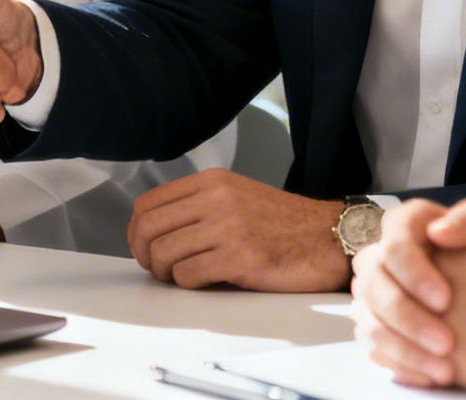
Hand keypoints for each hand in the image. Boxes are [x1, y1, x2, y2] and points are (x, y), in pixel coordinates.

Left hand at [126, 168, 348, 290]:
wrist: (328, 237)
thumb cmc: (283, 223)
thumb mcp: (238, 196)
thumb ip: (200, 204)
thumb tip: (157, 230)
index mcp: (212, 181)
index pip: (149, 203)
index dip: (136, 231)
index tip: (143, 248)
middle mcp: (216, 199)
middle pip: (150, 228)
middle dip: (145, 255)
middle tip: (157, 269)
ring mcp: (228, 228)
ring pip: (165, 253)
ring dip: (165, 273)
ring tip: (180, 277)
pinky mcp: (240, 258)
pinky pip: (188, 274)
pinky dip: (187, 284)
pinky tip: (203, 282)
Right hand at [351, 198, 465, 389]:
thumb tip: (438, 231)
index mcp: (416, 224)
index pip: (394, 239)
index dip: (412, 270)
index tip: (445, 300)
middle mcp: (392, 256)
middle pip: (372, 279)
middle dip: (405, 315)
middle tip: (446, 343)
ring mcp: (383, 291)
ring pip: (368, 316)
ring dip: (402, 345)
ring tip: (444, 368)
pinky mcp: (386, 324)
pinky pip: (374, 345)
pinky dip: (400, 362)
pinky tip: (433, 373)